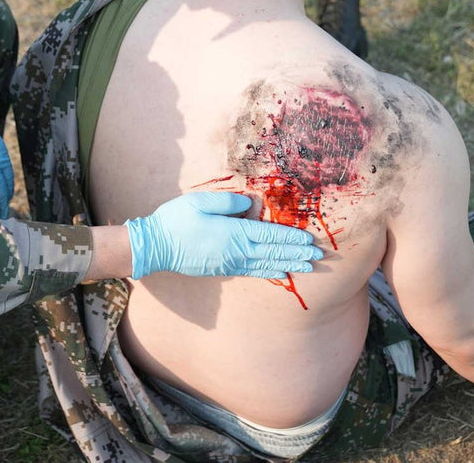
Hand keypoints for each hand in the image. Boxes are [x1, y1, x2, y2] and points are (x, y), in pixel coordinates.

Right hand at [125, 191, 322, 278]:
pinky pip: (252, 271)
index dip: (291, 238)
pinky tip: (278, 272)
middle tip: (317, 257)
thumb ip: (228, 202)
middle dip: (296, 254)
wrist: (156, 247)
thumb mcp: (200, 202)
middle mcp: (236, 251)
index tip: (309, 240)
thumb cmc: (176, 220)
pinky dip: (269, 272)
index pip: (270, 235)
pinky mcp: (222, 269)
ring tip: (306, 267)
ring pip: (266, 264)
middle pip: (273, 252)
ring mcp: (230, 263)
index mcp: (234, 232)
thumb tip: (249, 205)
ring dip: (288, 265)